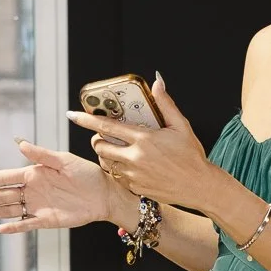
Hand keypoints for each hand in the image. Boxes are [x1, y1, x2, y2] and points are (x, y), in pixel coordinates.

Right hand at [0, 139, 121, 233]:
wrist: (104, 194)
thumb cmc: (86, 173)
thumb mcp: (64, 160)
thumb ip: (41, 154)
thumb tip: (20, 143)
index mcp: (33, 173)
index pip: (4, 177)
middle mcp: (32, 190)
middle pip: (2, 196)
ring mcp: (37, 206)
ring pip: (9, 210)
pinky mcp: (46, 220)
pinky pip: (25, 225)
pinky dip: (12, 227)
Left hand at [67, 74, 223, 216]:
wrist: (199, 186)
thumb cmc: (191, 155)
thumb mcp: (181, 126)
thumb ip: (165, 104)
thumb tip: (157, 82)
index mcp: (143, 139)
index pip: (106, 127)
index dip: (86, 120)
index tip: (72, 115)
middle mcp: (134, 158)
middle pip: (100, 146)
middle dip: (97, 139)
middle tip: (103, 135)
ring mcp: (133, 175)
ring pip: (106, 163)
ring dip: (107, 154)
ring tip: (118, 149)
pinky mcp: (135, 188)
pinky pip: (117, 177)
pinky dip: (118, 169)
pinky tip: (131, 165)